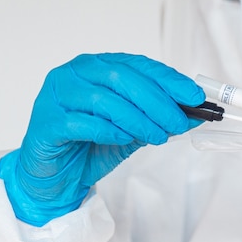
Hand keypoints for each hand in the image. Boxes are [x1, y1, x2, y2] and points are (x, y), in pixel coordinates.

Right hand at [0, 53, 204, 225]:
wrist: (57, 176)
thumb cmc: (93, 144)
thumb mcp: (134, 128)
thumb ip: (159, 117)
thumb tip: (195, 114)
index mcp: (97, 67)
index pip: (138, 65)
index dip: (169, 80)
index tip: (194, 96)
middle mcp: (75, 74)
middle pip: (122, 78)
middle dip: (157, 102)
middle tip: (178, 123)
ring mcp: (56, 96)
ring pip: (104, 100)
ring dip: (138, 119)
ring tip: (158, 137)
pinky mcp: (47, 123)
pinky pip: (82, 122)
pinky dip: (109, 130)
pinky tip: (125, 138)